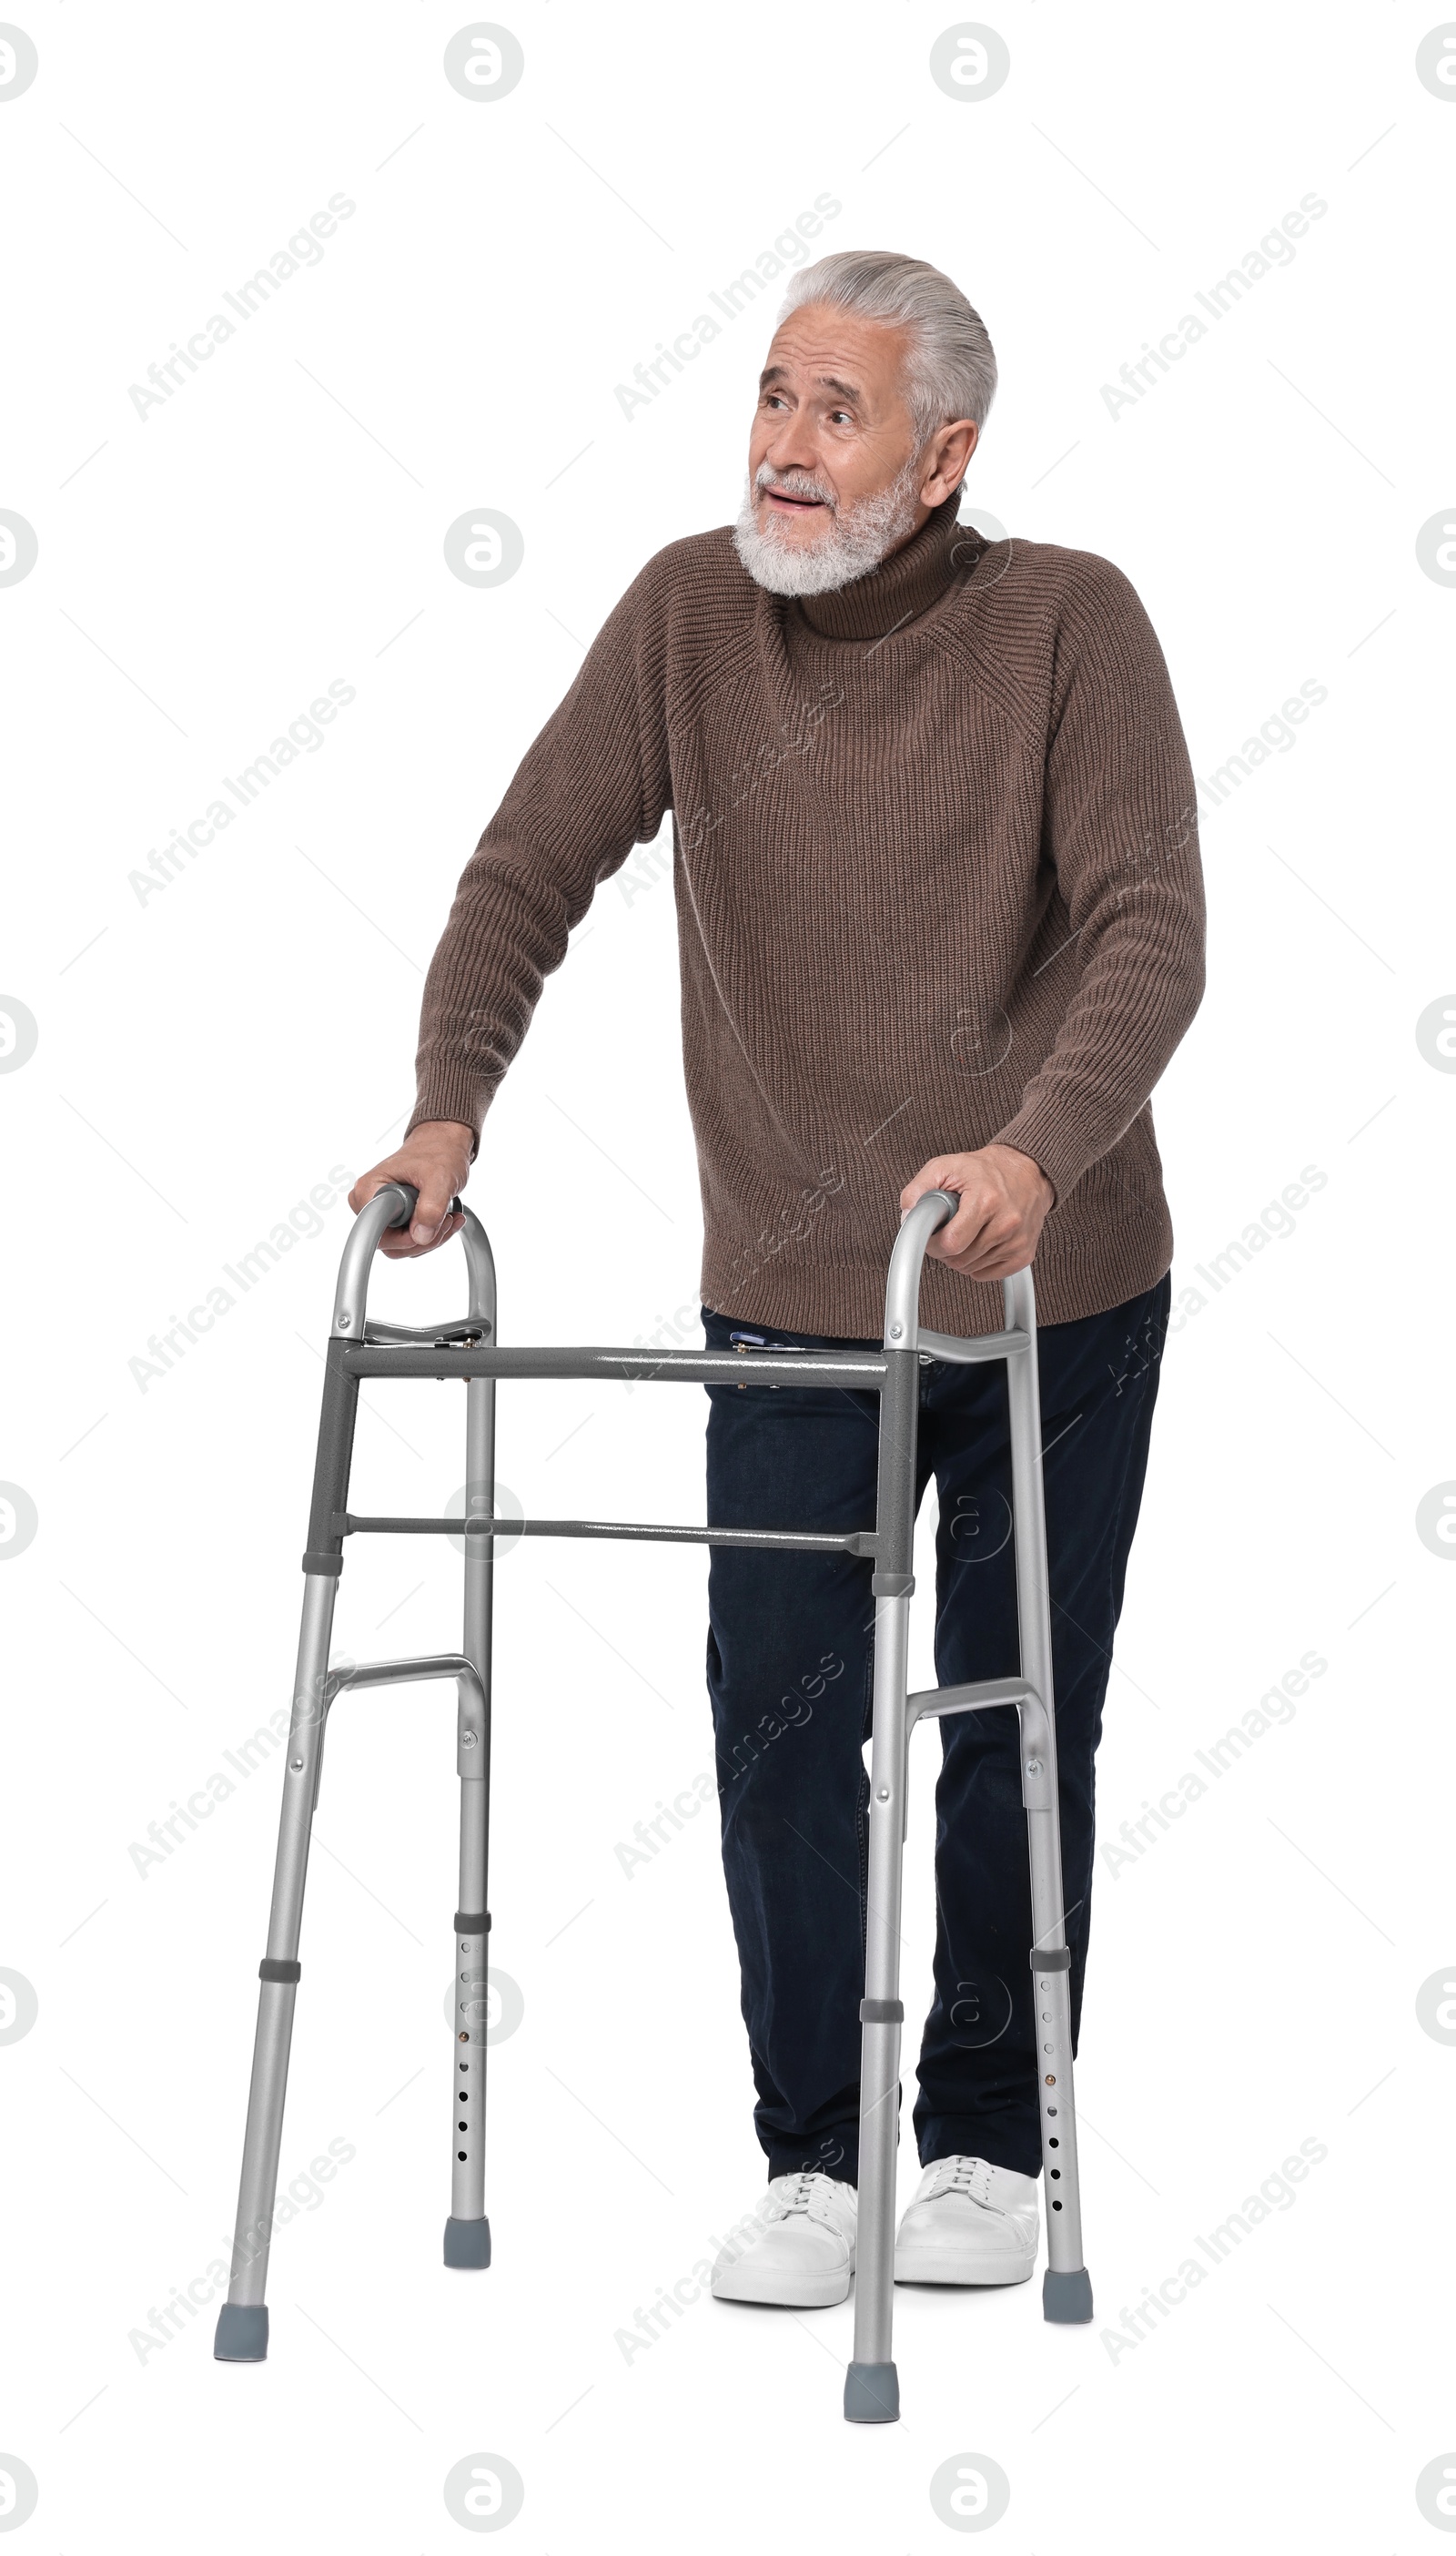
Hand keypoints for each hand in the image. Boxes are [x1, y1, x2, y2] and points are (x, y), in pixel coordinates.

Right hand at [349, 1120, 473, 1257]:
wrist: (443, 1145)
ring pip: (403, 1246)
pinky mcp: (394, 1220)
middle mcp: (368, 1203)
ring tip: (448, 1215)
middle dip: (424, 1238)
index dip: (405, 1237)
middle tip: (446, 1219)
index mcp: (369, 1190)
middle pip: (390, 1244)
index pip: (376, 1233)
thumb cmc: (438, 1152)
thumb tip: (421, 1235)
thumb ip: (431, 1208)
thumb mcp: (440, 1178)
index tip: (429, 1223)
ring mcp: (381, 1213)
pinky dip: (432, 1235)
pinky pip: (410, 1242)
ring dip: (432, 1237)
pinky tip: (446, 1218)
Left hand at [900, 1145, 1055, 1280]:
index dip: (933, 1243)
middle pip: (959, 1260)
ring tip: (967, 1230)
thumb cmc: (984, 1170)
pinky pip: (987, 1275)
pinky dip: (977, 1263)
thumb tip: (908, 1217)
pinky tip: (980, 1241)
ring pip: (970, 1269)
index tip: (932, 1233)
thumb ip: (918, 1190)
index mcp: (987, 1200)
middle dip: (946, 1248)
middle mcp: (1006, 1222)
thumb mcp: (944, 1167)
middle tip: (949, 1228)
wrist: (1027, 1171)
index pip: (950, 1243)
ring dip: (961, 1255)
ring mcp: (1017, 1241)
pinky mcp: (1024, 1254)